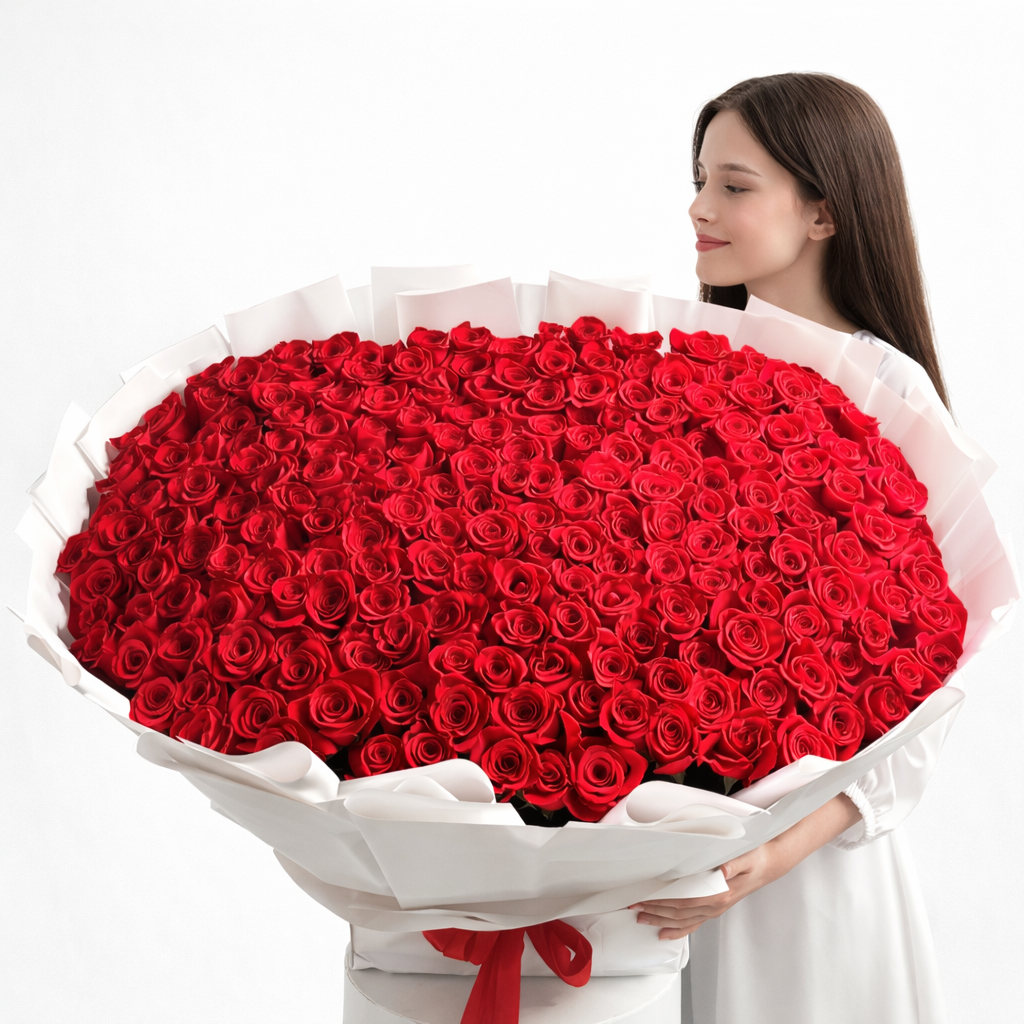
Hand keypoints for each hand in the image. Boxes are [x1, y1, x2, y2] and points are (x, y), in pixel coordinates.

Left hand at [629, 843, 779, 939]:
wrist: (767, 864)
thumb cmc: (755, 857)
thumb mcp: (747, 856)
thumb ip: (735, 864)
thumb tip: (723, 870)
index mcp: (720, 893)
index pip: (684, 900)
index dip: (663, 901)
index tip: (645, 897)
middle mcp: (715, 905)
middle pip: (679, 913)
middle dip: (654, 911)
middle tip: (633, 907)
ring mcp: (714, 909)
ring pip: (683, 920)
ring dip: (660, 921)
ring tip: (641, 918)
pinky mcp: (714, 908)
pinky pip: (693, 923)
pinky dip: (677, 930)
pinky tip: (664, 933)